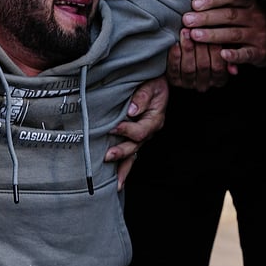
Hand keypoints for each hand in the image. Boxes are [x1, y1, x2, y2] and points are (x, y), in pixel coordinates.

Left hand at [107, 75, 168, 189]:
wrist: (156, 83)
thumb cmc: (154, 83)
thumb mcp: (151, 86)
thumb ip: (142, 96)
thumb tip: (132, 110)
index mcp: (154, 120)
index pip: (140, 131)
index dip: (127, 130)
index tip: (113, 127)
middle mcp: (149, 131)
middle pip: (136, 146)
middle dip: (121, 152)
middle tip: (108, 156)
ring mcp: (142, 137)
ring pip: (133, 156)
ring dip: (123, 168)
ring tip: (115, 182)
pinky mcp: (135, 138)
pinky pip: (131, 156)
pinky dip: (124, 168)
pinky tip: (117, 181)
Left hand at [166, 28, 229, 90]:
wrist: (182, 61)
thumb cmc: (208, 49)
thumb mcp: (222, 50)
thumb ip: (227, 50)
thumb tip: (232, 58)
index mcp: (219, 79)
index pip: (219, 66)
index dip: (215, 49)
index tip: (212, 32)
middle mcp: (204, 84)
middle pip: (204, 65)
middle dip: (200, 45)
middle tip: (196, 30)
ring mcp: (189, 84)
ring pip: (189, 67)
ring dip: (187, 48)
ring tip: (186, 33)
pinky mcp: (174, 81)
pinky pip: (174, 69)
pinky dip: (175, 55)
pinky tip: (175, 44)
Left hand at [177, 0, 265, 70]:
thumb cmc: (253, 22)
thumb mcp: (246, 9)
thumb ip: (226, 7)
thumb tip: (194, 5)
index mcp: (251, 3)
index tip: (195, 3)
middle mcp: (256, 17)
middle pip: (229, 15)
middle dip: (206, 17)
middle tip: (187, 20)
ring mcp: (259, 35)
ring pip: (233, 34)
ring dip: (213, 35)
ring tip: (194, 35)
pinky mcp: (260, 53)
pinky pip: (245, 54)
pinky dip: (234, 55)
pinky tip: (222, 54)